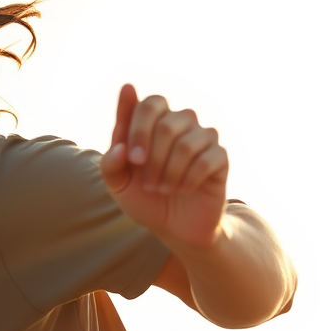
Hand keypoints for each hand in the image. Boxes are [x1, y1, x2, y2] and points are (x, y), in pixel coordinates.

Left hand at [99, 84, 227, 248]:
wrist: (173, 226)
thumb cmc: (143, 198)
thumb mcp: (118, 186)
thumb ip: (110, 165)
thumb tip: (120, 148)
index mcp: (152, 122)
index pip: (150, 104)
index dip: (139, 128)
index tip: (132, 156)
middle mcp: (179, 123)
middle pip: (166, 124)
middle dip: (151, 159)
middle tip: (147, 184)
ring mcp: (202, 137)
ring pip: (186, 144)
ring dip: (169, 173)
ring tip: (162, 190)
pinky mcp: (219, 157)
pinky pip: (206, 160)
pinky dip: (188, 180)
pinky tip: (182, 190)